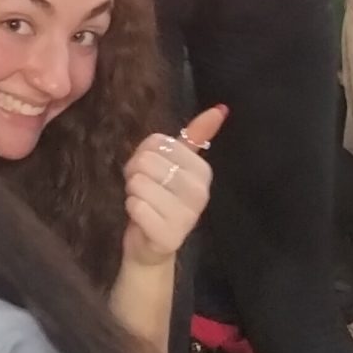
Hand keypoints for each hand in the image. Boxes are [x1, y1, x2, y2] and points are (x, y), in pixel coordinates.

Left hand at [121, 105, 226, 267]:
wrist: (151, 244)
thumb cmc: (161, 197)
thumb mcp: (176, 164)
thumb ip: (196, 136)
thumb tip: (221, 108)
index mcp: (202, 171)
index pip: (159, 142)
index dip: (144, 152)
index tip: (152, 169)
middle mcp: (200, 193)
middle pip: (147, 161)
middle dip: (135, 173)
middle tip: (144, 188)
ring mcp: (187, 217)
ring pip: (139, 183)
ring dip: (132, 192)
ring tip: (143, 202)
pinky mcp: (169, 236)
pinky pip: (136, 206)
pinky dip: (131, 209)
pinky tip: (141, 218)